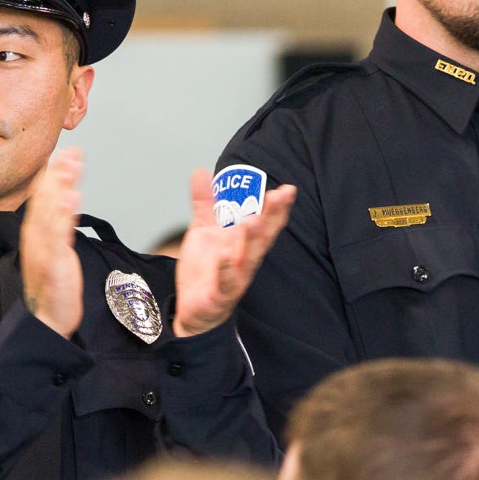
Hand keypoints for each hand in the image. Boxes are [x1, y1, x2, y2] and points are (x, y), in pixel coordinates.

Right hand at [19, 149, 84, 337]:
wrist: (46, 317)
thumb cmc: (52, 284)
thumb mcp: (55, 249)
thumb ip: (59, 224)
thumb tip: (67, 197)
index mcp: (36, 232)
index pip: (43, 197)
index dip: (53, 174)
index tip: (64, 153)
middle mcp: (35, 236)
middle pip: (45, 199)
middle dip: (58, 174)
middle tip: (71, 150)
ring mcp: (43, 249)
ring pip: (50, 212)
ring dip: (60, 187)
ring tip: (70, 166)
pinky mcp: (52, 262)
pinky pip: (57, 236)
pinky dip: (62, 217)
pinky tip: (69, 200)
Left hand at [171, 168, 296, 336]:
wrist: (192, 307)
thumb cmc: (206, 269)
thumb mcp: (203, 230)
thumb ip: (204, 203)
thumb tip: (200, 172)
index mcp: (244, 243)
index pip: (266, 224)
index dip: (277, 208)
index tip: (287, 190)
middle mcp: (245, 260)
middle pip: (262, 238)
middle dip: (271, 218)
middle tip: (277, 197)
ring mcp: (234, 278)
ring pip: (247, 259)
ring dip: (251, 241)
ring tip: (252, 221)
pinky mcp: (219, 295)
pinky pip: (225, 283)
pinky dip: (226, 271)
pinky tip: (225, 258)